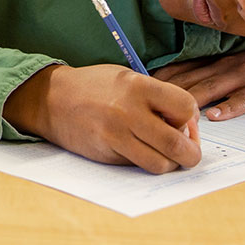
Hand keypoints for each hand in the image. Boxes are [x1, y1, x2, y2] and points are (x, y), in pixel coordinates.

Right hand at [3, 64, 200, 172]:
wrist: (52, 100)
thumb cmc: (97, 86)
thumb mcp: (130, 78)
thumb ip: (159, 99)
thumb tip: (188, 126)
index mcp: (138, 87)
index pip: (185, 107)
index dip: (191, 119)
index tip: (185, 121)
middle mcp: (128, 113)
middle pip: (177, 144)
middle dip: (191, 153)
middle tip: (188, 151)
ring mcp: (115, 137)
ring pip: (160, 164)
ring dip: (170, 163)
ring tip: (165, 153)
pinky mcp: (106, 155)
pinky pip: (137, 166)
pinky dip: (146, 162)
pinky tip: (139, 149)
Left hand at [154, 46, 244, 120]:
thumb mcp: (232, 64)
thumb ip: (206, 73)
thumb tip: (171, 85)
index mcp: (219, 61)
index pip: (184, 68)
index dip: (162, 80)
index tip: (139, 90)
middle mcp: (228, 66)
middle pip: (193, 79)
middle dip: (168, 93)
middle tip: (146, 107)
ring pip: (214, 87)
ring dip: (192, 101)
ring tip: (173, 115)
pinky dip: (229, 107)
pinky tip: (216, 116)